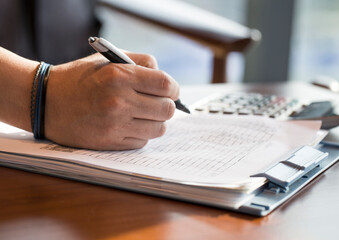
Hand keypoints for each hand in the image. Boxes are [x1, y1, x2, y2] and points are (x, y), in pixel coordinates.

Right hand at [45, 53, 178, 149]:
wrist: (45, 102)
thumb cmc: (78, 79)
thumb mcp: (107, 60)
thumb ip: (140, 62)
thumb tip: (165, 78)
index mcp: (119, 76)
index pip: (165, 85)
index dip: (173, 88)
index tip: (170, 90)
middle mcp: (119, 101)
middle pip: (167, 110)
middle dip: (166, 105)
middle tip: (157, 103)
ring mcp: (115, 125)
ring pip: (159, 129)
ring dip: (156, 122)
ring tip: (144, 115)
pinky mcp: (110, 143)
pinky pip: (142, 141)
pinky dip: (141, 134)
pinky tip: (129, 125)